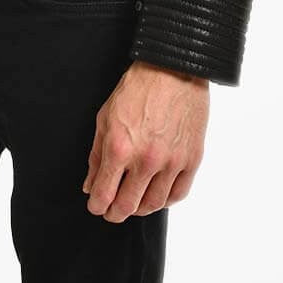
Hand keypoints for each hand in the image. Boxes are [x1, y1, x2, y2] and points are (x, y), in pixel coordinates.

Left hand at [82, 60, 208, 220]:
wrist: (173, 68)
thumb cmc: (138, 87)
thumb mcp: (105, 116)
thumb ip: (96, 155)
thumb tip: (91, 185)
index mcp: (120, 148)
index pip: (103, 195)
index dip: (96, 206)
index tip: (96, 205)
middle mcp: (146, 160)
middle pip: (128, 207)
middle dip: (115, 214)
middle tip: (112, 211)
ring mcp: (171, 162)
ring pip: (154, 205)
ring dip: (140, 208)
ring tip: (134, 202)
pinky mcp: (191, 159)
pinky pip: (178, 194)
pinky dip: (166, 200)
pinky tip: (157, 193)